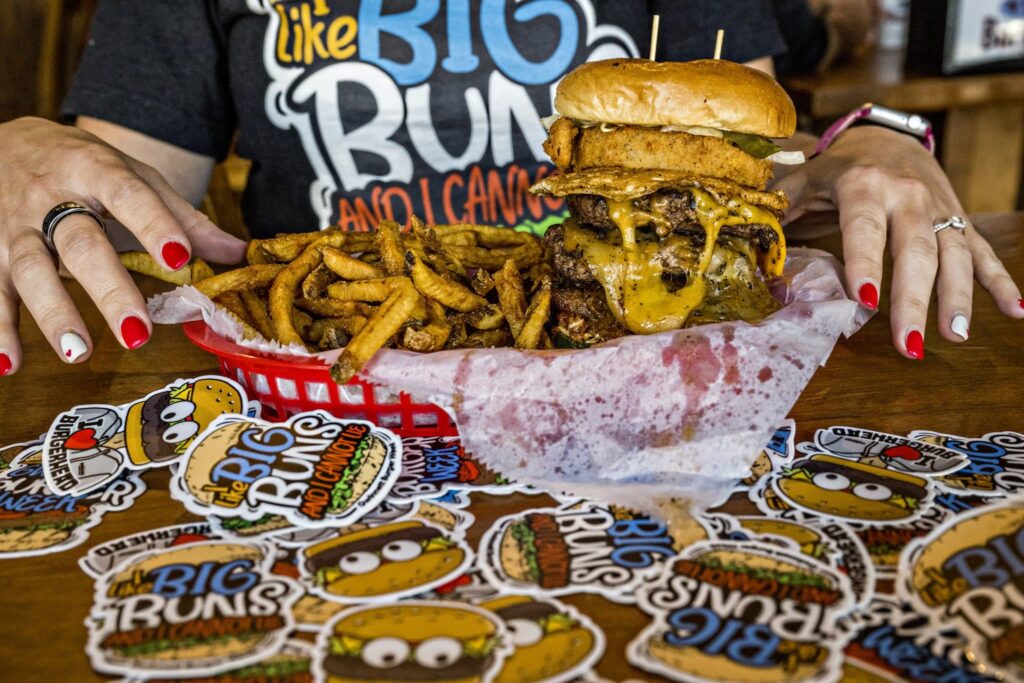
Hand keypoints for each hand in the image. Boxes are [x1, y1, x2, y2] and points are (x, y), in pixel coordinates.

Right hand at [0, 117, 245, 373]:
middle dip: (108, 289)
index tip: (179, 259)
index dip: (153, 226)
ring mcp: (13, 225)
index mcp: (95, 170)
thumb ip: (179, 216)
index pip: (128, 196)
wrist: (3, 142)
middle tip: (138, 332)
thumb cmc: (83, 166)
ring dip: (53, 314)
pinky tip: (9, 364)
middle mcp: (50, 196)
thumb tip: (238, 253)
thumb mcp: (131, 175)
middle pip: (80, 244)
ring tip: (78, 353)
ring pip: (29, 269)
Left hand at [775, 125, 1023, 358]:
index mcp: (863, 185)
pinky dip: (1000, 282)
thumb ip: (778, 210)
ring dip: (958, 298)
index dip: (864, 263)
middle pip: (915, 252)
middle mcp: (908, 196)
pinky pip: (984, 252)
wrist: (888, 133)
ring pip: (955, 255)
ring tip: (954, 335)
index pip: (864, 228)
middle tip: (908, 344)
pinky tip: (1017, 311)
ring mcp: (940, 209)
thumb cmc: (837, 168)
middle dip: (913, 300)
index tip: (864, 300)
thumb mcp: (803, 180)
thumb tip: (749, 248)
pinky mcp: (960, 220)